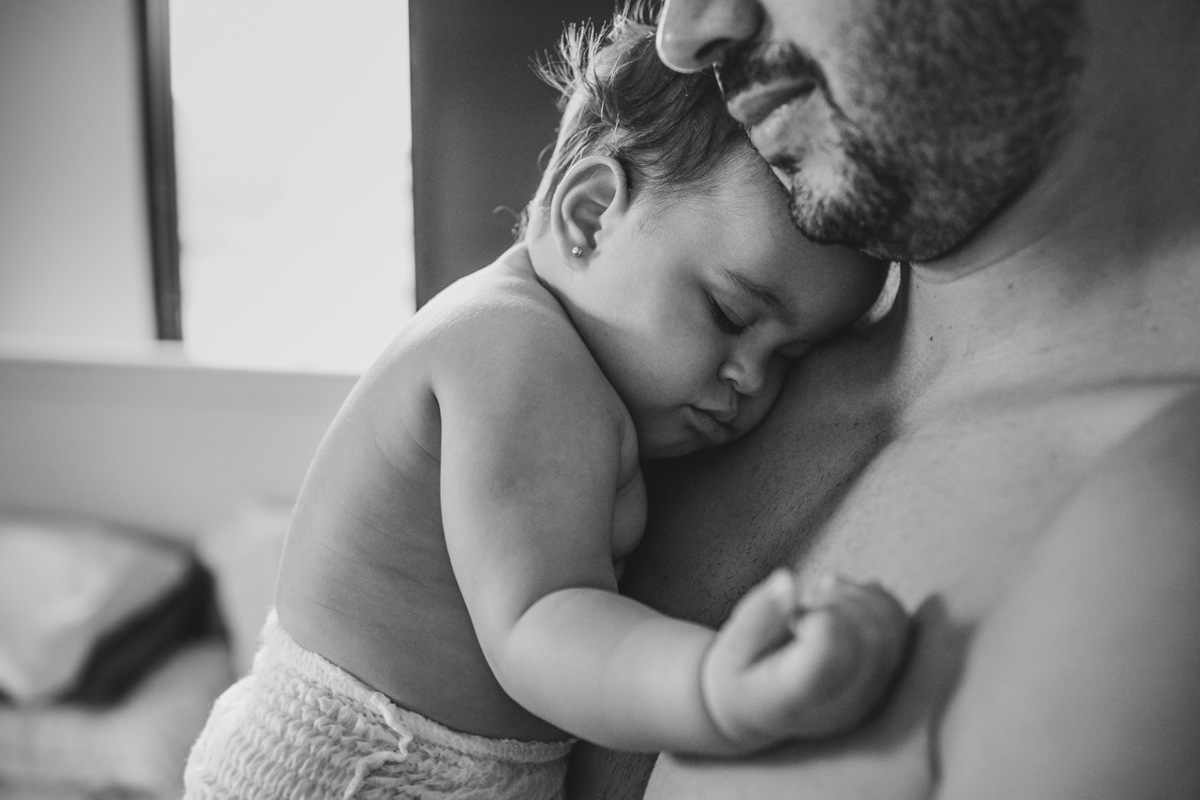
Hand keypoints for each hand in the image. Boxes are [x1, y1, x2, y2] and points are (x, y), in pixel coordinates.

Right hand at [701, 570, 911, 748]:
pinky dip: (878, 599)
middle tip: (809, 602)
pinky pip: (904, 630)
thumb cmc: (740, 673)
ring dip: (860, 596)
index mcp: (798, 698)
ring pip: (893, 629)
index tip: (794, 616)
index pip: (834, 649)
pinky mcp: (884, 680)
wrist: (756, 709)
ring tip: (825, 597)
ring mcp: (869, 695)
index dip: (819, 615)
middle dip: (841, 600)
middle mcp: (842, 703)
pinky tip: (843, 597)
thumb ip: (758, 615)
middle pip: (871, 636)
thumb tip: (789, 580)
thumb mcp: (732, 647)